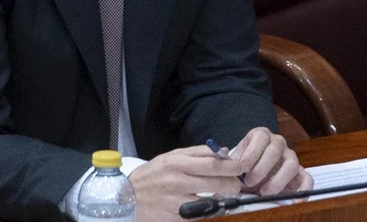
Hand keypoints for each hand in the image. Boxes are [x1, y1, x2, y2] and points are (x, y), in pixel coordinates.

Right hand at [127, 146, 243, 221]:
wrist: (124, 199)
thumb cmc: (151, 176)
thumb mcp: (170, 157)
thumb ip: (197, 153)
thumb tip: (224, 151)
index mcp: (177, 162)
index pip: (212, 162)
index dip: (231, 166)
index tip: (242, 167)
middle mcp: (177, 180)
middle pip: (214, 181)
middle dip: (232, 183)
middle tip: (238, 185)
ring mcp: (175, 200)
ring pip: (210, 200)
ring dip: (223, 199)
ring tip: (227, 196)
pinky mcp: (174, 217)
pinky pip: (197, 214)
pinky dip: (207, 211)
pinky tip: (210, 207)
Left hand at [229, 126, 311, 196]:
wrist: (252, 174)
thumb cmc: (244, 166)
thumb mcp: (235, 161)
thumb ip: (231, 162)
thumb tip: (228, 164)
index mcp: (262, 136)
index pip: (261, 137)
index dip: (251, 152)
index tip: (242, 167)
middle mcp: (278, 144)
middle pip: (275, 150)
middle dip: (261, 167)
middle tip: (249, 181)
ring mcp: (291, 157)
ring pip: (292, 163)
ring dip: (278, 179)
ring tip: (264, 191)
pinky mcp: (299, 173)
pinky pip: (307, 178)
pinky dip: (303, 190)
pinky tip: (294, 201)